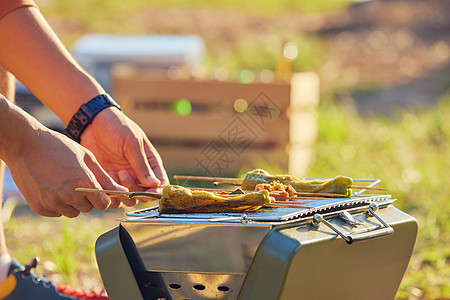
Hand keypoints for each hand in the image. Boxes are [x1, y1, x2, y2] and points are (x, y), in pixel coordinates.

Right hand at [6, 128, 126, 217]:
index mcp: (83, 182)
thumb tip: (123, 192)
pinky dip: (57, 205)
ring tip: (64, 183)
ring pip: (73, 212)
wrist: (25, 145)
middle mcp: (68, 195)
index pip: (103, 204)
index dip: (102, 197)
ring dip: (73, 203)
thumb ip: (105, 178)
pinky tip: (52, 187)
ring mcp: (52, 203)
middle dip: (87, 199)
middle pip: (88, 208)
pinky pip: (57, 213)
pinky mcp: (40, 207)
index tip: (98, 190)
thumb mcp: (87, 157)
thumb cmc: (59, 147)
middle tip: (77, 182)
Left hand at [80, 107, 168, 207]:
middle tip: (123, 172)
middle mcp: (139, 174)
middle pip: (145, 195)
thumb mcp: (132, 143)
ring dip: (123, 192)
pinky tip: (105, 176)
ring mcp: (125, 179)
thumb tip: (155, 184)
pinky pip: (114, 197)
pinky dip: (110, 193)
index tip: (147, 191)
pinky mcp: (109, 182)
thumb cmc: (117, 128)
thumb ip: (142, 165)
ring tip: (114, 172)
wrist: (92, 123)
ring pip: (130, 199)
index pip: (160, 184)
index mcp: (151, 163)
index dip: (156, 191)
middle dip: (135, 189)